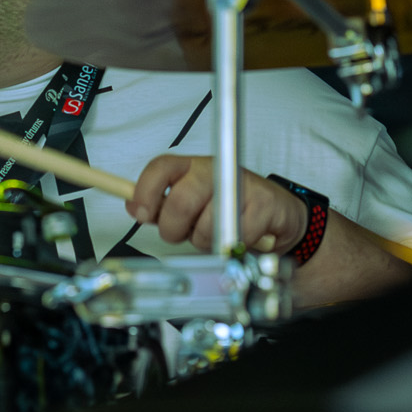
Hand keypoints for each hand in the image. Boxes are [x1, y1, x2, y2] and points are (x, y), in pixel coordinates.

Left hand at [127, 155, 307, 252]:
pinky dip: (234, 245)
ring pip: (206, 225)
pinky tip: (240, 236)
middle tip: (185, 234)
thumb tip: (134, 206)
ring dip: (207, 242)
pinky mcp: (263, 203)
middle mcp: (214, 170)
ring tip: (218, 233)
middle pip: (180, 201)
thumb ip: (162, 207)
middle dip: (176, 229)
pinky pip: (236, 236)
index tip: (142, 212)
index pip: (161, 168)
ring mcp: (240, 184)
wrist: (277, 212)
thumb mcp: (191, 204)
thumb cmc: (229, 206)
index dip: (146, 190)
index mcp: (191, 167)